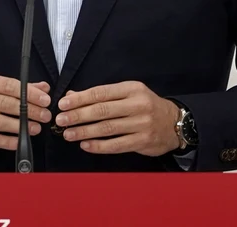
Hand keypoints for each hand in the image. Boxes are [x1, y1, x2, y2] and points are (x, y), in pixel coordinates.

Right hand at [0, 73, 50, 150]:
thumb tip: (43, 88)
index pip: (9, 85)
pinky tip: (20, 140)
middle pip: (5, 104)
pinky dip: (8, 141)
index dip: (29, 93)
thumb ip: (18, 86)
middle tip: (44, 115)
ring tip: (36, 127)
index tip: (44, 99)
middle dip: (29, 110)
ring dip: (21, 126)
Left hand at [55, 81, 180, 156]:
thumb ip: (101, 95)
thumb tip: (72, 96)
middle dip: (78, 115)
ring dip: (85, 132)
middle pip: (103, 110)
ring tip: (68, 134)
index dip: (80, 99)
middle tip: (61, 120)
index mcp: (132, 89)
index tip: (63, 104)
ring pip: (108, 128)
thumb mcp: (128, 94)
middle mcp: (138, 105)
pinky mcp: (143, 141)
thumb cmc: (146, 106)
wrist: (175, 123)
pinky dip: (99, 146)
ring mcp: (142, 124)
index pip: (101, 92)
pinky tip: (85, 145)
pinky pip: (117, 145)